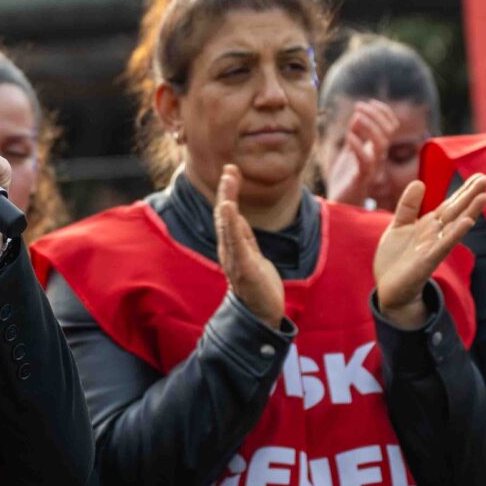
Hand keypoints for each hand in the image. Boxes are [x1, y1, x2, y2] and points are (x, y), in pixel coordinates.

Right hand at [214, 165, 286, 330]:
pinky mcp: (244, 270)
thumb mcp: (251, 253)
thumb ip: (242, 234)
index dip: (228, 192)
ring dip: (227, 203)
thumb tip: (236, 212)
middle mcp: (228, 251)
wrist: (260, 315)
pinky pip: (236, 245)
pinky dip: (231, 226)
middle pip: (224, 217)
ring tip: (228, 182)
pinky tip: (229, 209)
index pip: (227, 215)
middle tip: (229, 170)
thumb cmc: (255, 285)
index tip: (231, 170)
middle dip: (226, 192)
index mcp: (231, 246)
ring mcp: (234, 260)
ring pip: (228, 228)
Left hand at [323, 100, 405, 207]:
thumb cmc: (345, 179)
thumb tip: (357, 116)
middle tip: (358, 106)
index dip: (384, 112)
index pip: (391, 127)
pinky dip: (358, 146)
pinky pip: (366, 162)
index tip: (368, 102)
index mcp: (376, 150)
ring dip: (370, 127)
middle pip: (388, 133)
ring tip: (355, 116)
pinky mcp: (361, 180)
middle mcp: (378, 158)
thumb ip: (355, 135)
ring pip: (381, 145)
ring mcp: (371, 169)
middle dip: (376, 115)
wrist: (338, 205)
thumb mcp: (350, 152)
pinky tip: (348, 138)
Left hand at [372, 176, 485, 328]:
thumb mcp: (398, 227)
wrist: (389, 289)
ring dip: (470, 212)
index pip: (451, 204)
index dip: (464, 191)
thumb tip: (419, 182)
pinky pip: (443, 245)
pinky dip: (455, 234)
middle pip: (457, 211)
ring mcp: (434, 247)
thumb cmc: (396, 259)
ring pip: (455, 227)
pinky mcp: (427, 261)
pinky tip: (467, 222)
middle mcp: (436, 235)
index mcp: (430, 225)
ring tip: (484, 197)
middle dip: (471, 195)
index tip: (481, 176)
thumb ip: (409, 206)